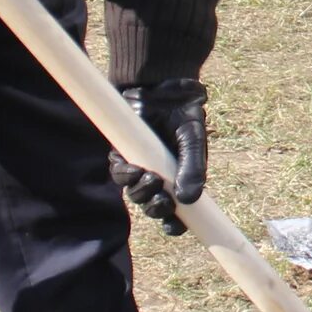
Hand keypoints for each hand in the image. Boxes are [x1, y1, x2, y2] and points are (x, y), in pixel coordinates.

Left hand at [112, 78, 206, 230]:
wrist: (161, 86)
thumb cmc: (182, 113)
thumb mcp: (193, 140)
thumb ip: (193, 169)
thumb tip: (188, 201)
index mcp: (180, 180)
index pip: (176, 213)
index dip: (174, 225)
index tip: (174, 225)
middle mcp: (160, 178)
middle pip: (152, 208)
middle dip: (156, 209)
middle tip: (162, 200)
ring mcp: (140, 167)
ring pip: (134, 194)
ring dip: (140, 193)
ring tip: (150, 178)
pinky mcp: (122, 154)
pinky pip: (118, 174)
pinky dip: (124, 175)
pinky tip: (134, 168)